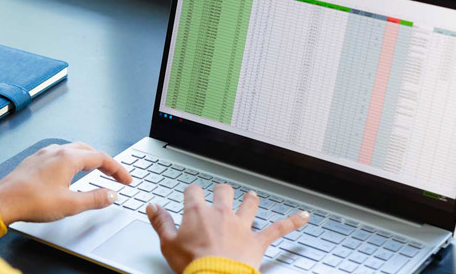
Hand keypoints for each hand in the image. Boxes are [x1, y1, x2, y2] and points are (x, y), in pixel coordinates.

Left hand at [0, 142, 131, 224]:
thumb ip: (95, 199)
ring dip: (88, 159)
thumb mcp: (70, 205)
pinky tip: (69, 172)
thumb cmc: (31, 202)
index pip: (101, 158)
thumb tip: (111, 195)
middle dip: (104, 162)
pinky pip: (59, 155)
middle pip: (88, 151)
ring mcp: (44, 154)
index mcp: (68, 158)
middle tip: (114, 175)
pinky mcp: (34, 161)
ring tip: (95, 171)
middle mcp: (57, 152)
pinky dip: (72, 161)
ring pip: (73, 150)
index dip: (117, 169)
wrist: (4, 202)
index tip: (126, 180)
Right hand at [146, 184, 308, 272]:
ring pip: (250, 204)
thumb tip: (152, 207)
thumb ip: (160, 222)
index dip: (191, 194)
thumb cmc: (192, 264)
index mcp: (198, 213)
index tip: (190, 197)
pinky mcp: (257, 241)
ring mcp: (242, 226)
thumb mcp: (167, 244)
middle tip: (220, 194)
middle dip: (222, 191)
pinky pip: (278, 228)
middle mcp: (222, 214)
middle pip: (224, 191)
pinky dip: (292, 222)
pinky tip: (303, 216)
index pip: (193, 192)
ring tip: (251, 198)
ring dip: (250, 200)